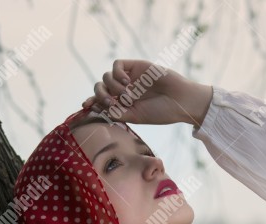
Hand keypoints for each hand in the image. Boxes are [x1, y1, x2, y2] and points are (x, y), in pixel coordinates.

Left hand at [81, 59, 212, 126]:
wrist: (179, 100)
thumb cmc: (161, 112)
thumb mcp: (135, 117)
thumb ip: (116, 113)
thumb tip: (99, 107)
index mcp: (123, 104)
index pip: (101, 100)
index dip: (91, 101)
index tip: (86, 106)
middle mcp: (124, 90)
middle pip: (100, 87)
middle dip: (100, 95)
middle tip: (110, 102)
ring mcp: (130, 78)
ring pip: (106, 77)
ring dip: (113, 88)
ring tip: (129, 96)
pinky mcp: (136, 66)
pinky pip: (116, 65)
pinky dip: (117, 74)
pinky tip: (127, 82)